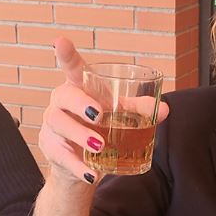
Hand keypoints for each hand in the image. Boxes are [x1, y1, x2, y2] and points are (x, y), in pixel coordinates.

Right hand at [38, 37, 168, 183]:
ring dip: (80, 135)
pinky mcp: (50, 149)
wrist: (82, 165)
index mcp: (80, 88)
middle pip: (63, 96)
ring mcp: (52, 126)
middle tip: (100, 115)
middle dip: (80, 103)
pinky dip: (77, 166)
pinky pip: (60, 156)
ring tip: (100, 146)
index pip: (72, 68)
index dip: (66, 55)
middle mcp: (61, 103)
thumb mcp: (121, 115)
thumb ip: (139, 109)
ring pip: (58, 124)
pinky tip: (91, 174)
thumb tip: (165, 109)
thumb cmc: (103, 128)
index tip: (60, 41)